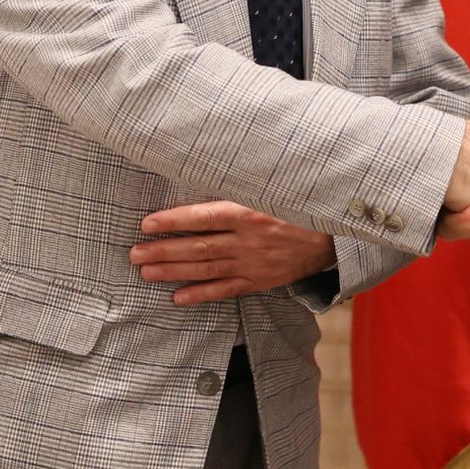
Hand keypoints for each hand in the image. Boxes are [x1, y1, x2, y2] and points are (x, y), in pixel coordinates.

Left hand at [131, 201, 336, 305]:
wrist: (334, 236)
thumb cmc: (299, 205)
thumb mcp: (272, 189)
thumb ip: (241, 187)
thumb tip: (203, 171)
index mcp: (251, 212)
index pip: (204, 216)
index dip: (174, 220)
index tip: (147, 223)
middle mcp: (249, 240)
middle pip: (199, 247)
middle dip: (164, 250)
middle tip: (134, 254)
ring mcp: (253, 263)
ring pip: (206, 269)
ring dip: (174, 271)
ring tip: (146, 272)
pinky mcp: (260, 281)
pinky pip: (226, 290)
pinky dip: (201, 294)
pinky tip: (178, 296)